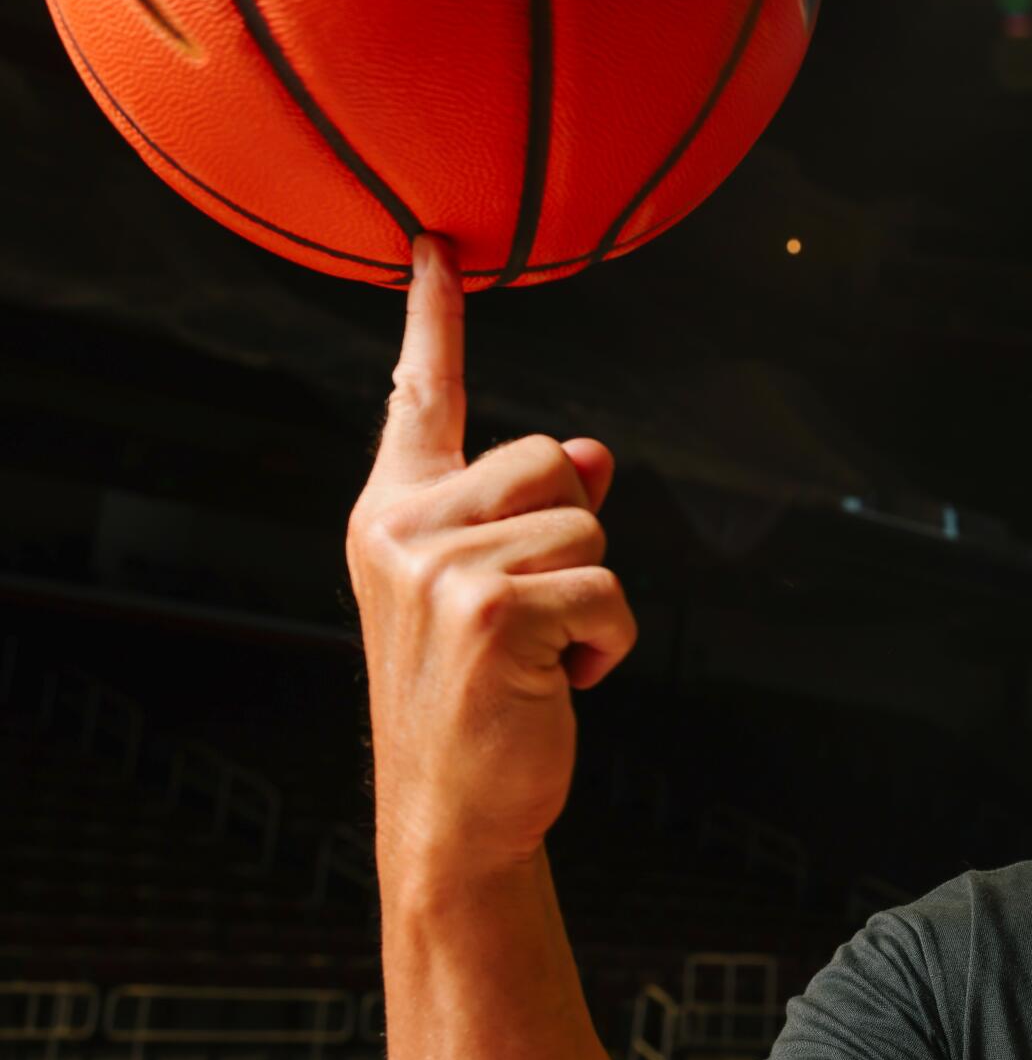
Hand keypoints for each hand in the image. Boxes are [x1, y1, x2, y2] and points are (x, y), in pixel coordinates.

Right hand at [345, 234, 637, 875]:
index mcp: (393, 512)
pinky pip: (609, 590)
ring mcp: (439, 569)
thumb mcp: (497, 592)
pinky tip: (558, 684)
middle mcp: (401, 528)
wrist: (454, 813)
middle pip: (553, 460)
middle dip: (573, 537)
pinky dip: (608, 644)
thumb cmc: (479, 696)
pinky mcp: (489, 613)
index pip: (421, 398)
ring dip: (592, 602)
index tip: (438, 246)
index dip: (434, 321)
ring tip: (536, 660)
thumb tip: (595, 452)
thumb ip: (533, 514)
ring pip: (589, 529)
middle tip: (527, 618)